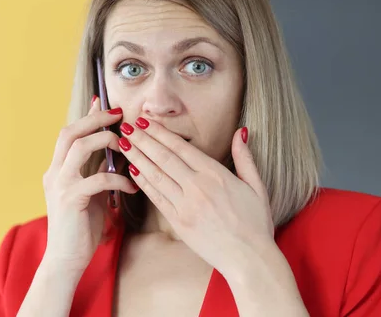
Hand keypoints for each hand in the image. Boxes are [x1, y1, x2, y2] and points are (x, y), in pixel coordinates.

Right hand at [41, 97, 137, 272]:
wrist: (66, 258)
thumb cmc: (81, 225)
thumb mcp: (91, 191)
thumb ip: (98, 170)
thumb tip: (115, 149)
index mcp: (57, 169)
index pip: (69, 133)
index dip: (87, 116)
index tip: (104, 102)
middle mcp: (54, 173)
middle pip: (70, 132)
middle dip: (94, 119)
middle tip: (118, 114)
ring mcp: (59, 185)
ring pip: (79, 148)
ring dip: (105, 141)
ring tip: (126, 146)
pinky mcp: (70, 199)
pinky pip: (98, 179)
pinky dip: (118, 178)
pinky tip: (132, 186)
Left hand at [117, 118, 274, 277]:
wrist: (249, 259)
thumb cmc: (256, 223)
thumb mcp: (256, 186)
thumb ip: (245, 157)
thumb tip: (241, 131)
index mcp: (216, 175)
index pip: (182, 148)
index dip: (161, 133)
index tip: (146, 122)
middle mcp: (198, 188)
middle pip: (164, 158)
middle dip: (143, 140)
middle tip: (127, 127)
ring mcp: (186, 206)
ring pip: (156, 176)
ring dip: (138, 158)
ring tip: (124, 144)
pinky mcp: (178, 223)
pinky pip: (156, 198)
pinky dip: (143, 182)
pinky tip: (133, 170)